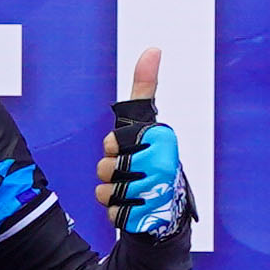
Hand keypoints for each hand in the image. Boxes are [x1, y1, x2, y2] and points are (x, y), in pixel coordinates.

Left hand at [98, 46, 184, 237]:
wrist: (166, 211)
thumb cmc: (152, 161)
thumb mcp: (147, 122)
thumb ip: (145, 87)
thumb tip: (153, 49)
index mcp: (161, 142)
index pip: (112, 142)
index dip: (113, 148)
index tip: (130, 151)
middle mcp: (163, 166)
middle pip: (105, 166)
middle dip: (110, 170)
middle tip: (130, 174)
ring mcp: (155, 195)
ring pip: (103, 190)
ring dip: (111, 193)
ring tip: (132, 192)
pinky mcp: (145, 220)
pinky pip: (109, 212)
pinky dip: (115, 212)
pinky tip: (132, 209)